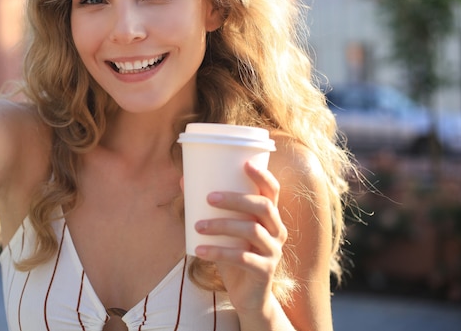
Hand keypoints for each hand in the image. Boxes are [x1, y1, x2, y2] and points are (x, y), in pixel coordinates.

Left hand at [193, 159, 286, 316]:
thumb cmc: (235, 255)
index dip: (262, 176)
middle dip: (236, 199)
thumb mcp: (224, 232)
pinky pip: (242, 258)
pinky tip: (199, 250)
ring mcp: (273, 252)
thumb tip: (183, 181)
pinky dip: (218, 252)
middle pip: (263, 207)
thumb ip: (209, 210)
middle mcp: (277, 231)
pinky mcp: (265, 271)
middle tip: (209, 197)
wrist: (249, 297)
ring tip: (198, 225)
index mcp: (270, 217)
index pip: (272, 191)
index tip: (244, 164)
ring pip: (251, 231)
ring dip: (222, 225)